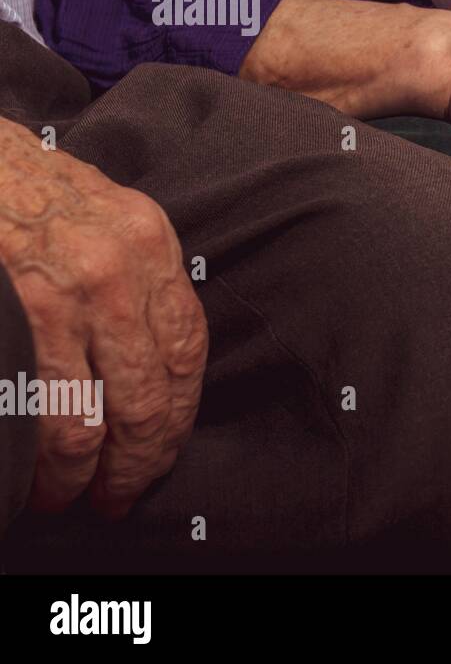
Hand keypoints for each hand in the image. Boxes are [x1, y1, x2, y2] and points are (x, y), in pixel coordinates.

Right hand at [0, 119, 206, 517]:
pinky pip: (47, 408)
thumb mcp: (103, 217)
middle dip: (142, 459)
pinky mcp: (26, 313)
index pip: (189, 350)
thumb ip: (135, 280)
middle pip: (153, 395)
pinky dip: (46, 457)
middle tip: (122, 493)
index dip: (179, 414)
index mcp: (151, 245)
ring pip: (98, 417)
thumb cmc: (25, 190)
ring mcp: (71, 294)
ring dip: (88, 473)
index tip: (163, 450)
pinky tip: (38, 477)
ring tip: (74, 497)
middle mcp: (123, 270)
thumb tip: (148, 363)